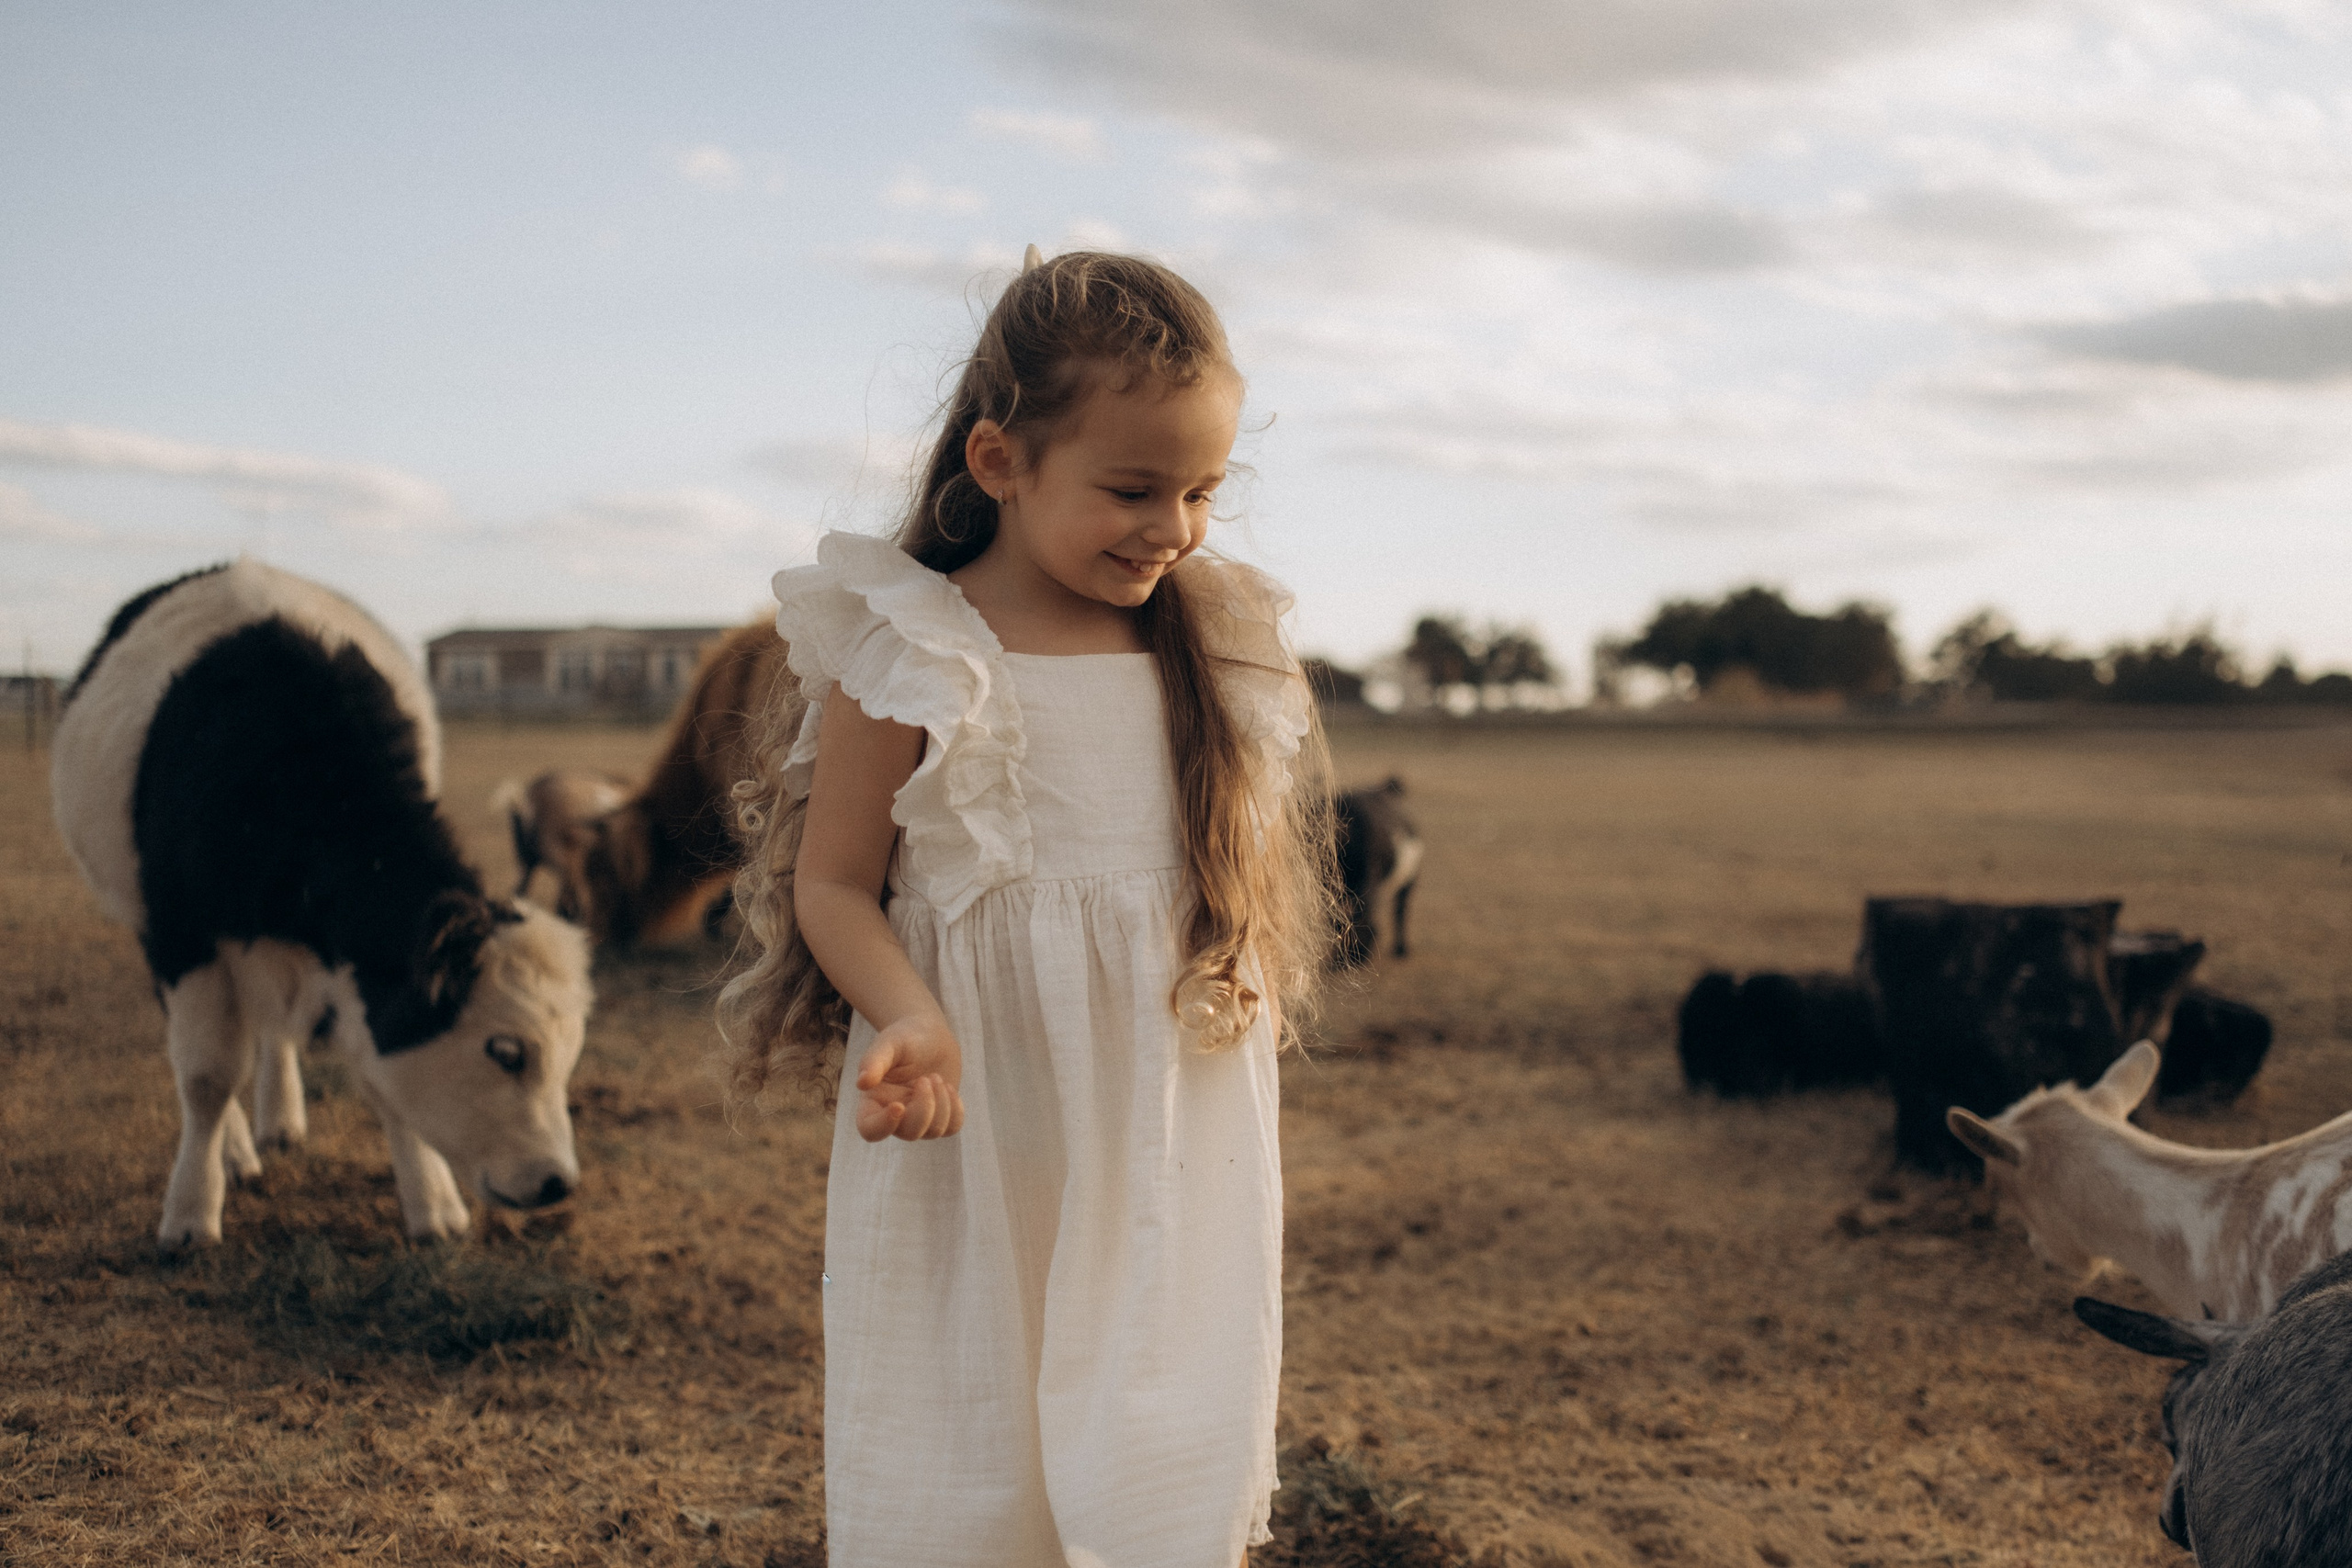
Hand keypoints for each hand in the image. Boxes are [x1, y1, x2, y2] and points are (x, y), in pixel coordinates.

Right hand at [852, 1014, 965, 1142]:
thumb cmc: (904, 1037)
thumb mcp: (888, 1043)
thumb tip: (862, 1083)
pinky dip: (955, 1110)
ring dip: (941, 1104)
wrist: (929, 1034)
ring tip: (935, 1077)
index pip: (870, 1130)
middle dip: (925, 1107)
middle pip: (909, 1134)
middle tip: (927, 1078)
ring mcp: (918, 1118)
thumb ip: (874, 1061)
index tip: (899, 1105)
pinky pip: (952, 1128)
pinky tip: (949, 1087)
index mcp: (874, 1101)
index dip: (884, 1125)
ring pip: (933, 1132)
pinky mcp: (940, 1116)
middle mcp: (894, 1116)